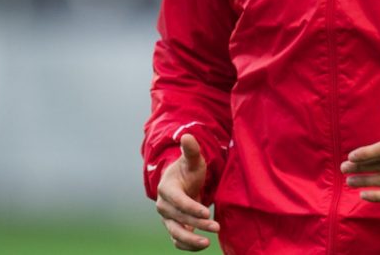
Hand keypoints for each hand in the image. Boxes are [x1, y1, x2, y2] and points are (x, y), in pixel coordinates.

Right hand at [155, 134, 220, 250]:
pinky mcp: (173, 228)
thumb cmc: (189, 170)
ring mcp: (167, 219)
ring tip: (207, 243)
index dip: (191, 207)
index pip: (177, 201)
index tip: (206, 212)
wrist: (183, 183)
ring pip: (175, 233)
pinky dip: (187, 246)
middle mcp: (163, 206)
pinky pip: (177, 241)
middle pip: (178, 218)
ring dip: (191, 240)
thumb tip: (187, 136)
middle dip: (197, 224)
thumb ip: (191, 150)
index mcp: (166, 189)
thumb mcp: (193, 160)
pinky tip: (202, 245)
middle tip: (216, 227)